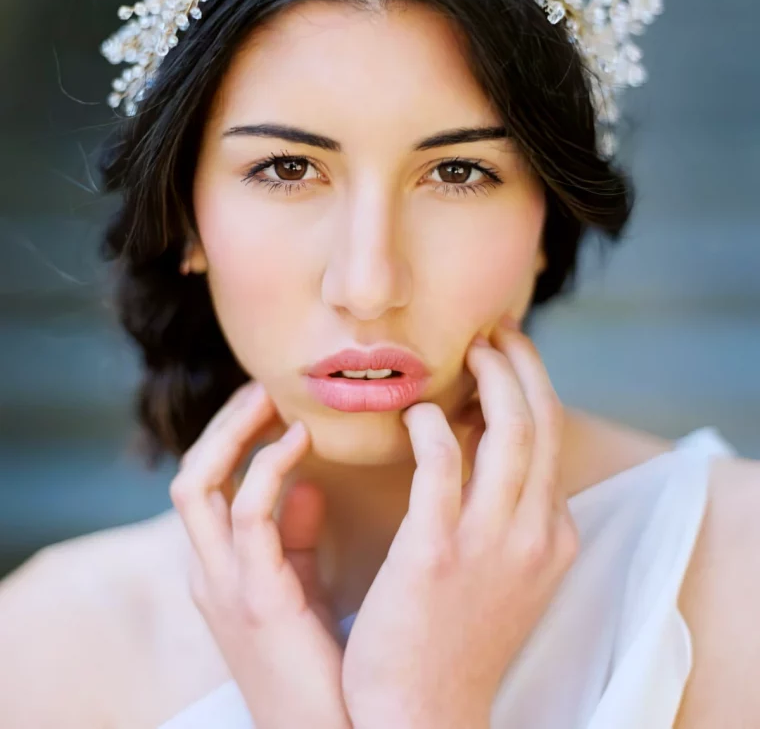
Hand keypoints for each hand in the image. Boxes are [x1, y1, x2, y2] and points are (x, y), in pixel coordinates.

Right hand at [169, 381, 351, 728]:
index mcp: (219, 568)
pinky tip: (300, 442)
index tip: (270, 397)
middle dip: (225, 422)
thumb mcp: (302, 589)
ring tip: (275, 398)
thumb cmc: (325, 664)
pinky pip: (247, 515)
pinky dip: (267, 468)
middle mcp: (209, 571)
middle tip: (267, 383)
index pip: (205, 482)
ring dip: (235, 432)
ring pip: (198, 484)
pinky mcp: (255, 598)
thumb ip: (297, 535)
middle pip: (191, 473)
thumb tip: (307, 482)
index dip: (230, 434)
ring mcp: (225, 586)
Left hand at [341, 321, 579, 728]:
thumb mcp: (506, 570)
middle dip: (522, 361)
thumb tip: (480, 436)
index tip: (507, 352)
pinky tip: (417, 413)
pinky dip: (433, 424)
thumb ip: (507, 508)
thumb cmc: (454, 633)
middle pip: (541, 419)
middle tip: (494, 329)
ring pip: (507, 428)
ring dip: (490, 376)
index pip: (553, 437)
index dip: (531, 383)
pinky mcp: (436, 551)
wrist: (421, 711)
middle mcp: (536, 533)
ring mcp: (491, 542)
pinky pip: (441, 463)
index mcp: (554, 535)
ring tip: (467, 350)